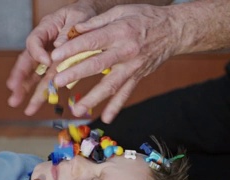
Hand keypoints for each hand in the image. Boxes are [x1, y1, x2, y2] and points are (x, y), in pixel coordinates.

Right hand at [7, 3, 96, 113]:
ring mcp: (48, 56)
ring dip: (25, 88)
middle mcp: (43, 43)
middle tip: (13, 89)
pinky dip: (41, 91)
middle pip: (27, 60)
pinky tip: (34, 102)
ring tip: (15, 102)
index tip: (46, 62)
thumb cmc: (83, 13)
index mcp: (46, 28)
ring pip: (34, 73)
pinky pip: (47, 78)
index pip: (35, 40)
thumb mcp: (78, 17)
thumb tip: (59, 47)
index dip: (38, 52)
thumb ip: (68, 32)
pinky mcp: (56, 66)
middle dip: (19, 76)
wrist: (92, 15)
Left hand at [50, 4, 179, 122]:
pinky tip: (105, 118)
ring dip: (93, 98)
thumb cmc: (145, 18)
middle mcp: (125, 51)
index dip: (72, 49)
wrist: (174, 31)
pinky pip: (125, 93)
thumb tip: (76, 29)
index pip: (91, 42)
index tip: (55, 56)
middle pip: (96, 65)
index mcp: (119, 32)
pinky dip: (116, 107)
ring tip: (77, 109)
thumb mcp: (121, 11)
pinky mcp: (138, 76)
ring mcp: (132, 67)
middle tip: (57, 82)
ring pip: (110, 85)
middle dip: (75, 74)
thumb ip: (98, 21)